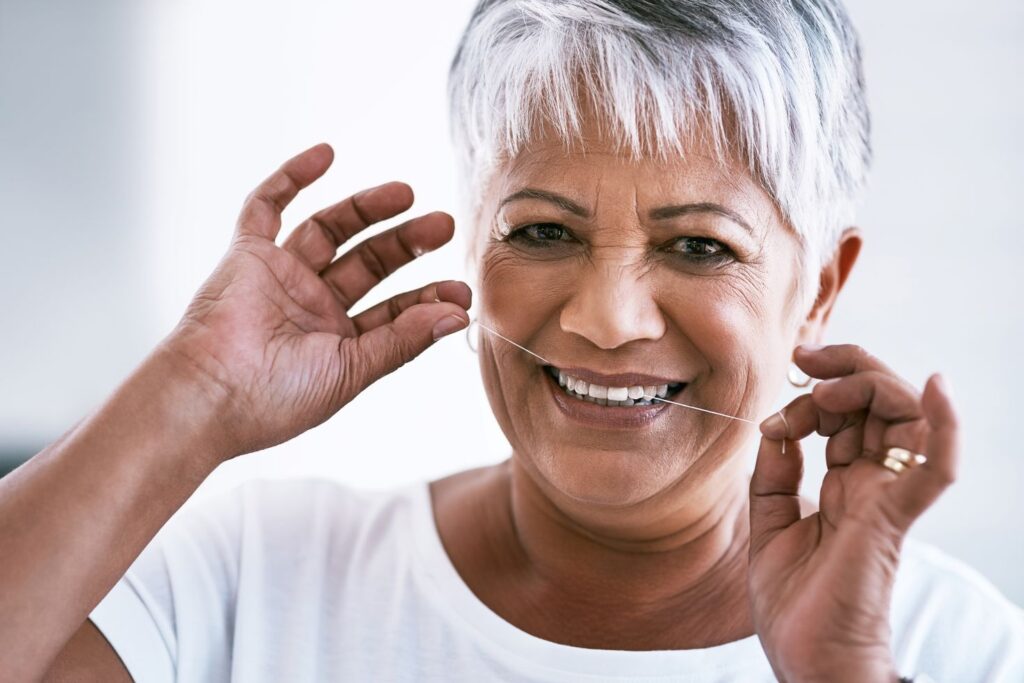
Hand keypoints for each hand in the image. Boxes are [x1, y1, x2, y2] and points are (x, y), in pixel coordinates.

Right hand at [163, 143, 471, 458]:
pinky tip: (328, 153)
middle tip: (443, 224)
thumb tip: (457, 314)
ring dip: (367, 209)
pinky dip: (293, 177)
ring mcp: (281, 277)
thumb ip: (402, 340)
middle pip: (368, 262)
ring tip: (407, 193)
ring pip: (330, 230)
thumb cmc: (277, 397)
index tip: (460, 290)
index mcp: (339, 341)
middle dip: (406, 243)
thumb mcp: (351, 371)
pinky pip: (267, 207)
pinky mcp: (247, 255)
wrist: (209, 394)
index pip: (393, 309)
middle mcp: (313, 305)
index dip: (427, 297)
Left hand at [747, 344, 958, 681]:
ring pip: (906, 420)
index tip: (778, 399)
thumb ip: (772, 476)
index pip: (846, 418)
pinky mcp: (893, 517)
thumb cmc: (795, 605)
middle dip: (845, 369)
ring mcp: (886, 498)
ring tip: (827, 385)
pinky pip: (935, 468)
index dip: (815, 392)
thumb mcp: (768, 525)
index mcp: (843, 486)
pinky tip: (936, 387)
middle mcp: (870, 485)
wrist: (810, 663)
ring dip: (870, 385)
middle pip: (880, 405)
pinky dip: (944, 425)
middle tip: (804, 358)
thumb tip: (774, 427)